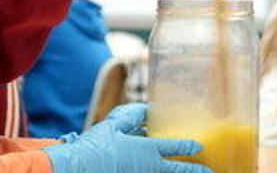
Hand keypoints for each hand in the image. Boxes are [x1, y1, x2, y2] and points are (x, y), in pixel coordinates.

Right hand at [45, 103, 211, 172]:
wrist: (76, 170)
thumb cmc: (94, 147)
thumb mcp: (113, 125)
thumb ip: (132, 117)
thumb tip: (146, 110)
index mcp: (146, 150)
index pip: (175, 147)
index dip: (189, 147)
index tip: (199, 147)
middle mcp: (149, 168)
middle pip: (179, 171)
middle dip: (195, 172)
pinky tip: (158, 171)